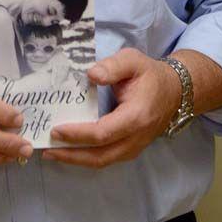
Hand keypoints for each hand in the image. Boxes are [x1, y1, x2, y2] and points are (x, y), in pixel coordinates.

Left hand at [44, 49, 181, 167]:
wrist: (175, 91)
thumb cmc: (150, 75)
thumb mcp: (133, 60)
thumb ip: (112, 66)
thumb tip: (91, 74)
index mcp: (136, 116)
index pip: (103, 133)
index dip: (78, 134)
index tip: (56, 129)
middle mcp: (136, 137)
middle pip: (101, 156)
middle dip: (71, 155)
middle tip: (46, 149)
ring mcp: (135, 146)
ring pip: (103, 161)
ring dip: (76, 160)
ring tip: (51, 152)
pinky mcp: (130, 149)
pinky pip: (107, 158)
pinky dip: (86, 157)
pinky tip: (69, 151)